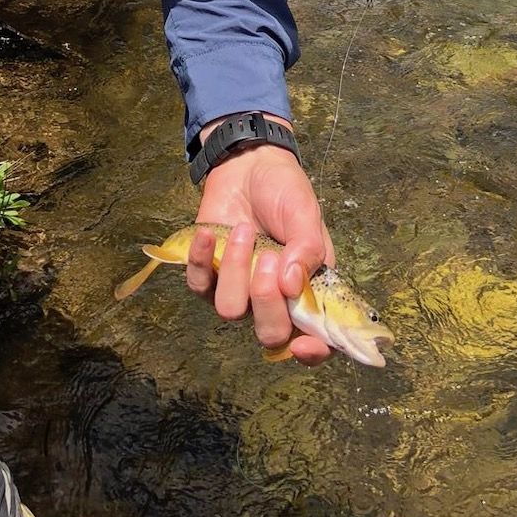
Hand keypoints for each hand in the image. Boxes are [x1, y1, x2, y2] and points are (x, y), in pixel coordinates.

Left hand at [187, 130, 335, 365]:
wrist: (250, 164)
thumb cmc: (285, 192)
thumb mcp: (306, 214)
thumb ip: (308, 249)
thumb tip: (292, 287)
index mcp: (309, 290)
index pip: (317, 339)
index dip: (313, 352)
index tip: (303, 346)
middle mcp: (275, 299)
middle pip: (269, 334)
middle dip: (266, 300)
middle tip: (268, 256)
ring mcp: (239, 290)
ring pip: (230, 310)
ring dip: (236, 270)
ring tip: (244, 231)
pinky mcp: (209, 276)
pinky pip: (199, 286)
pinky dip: (202, 261)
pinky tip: (208, 234)